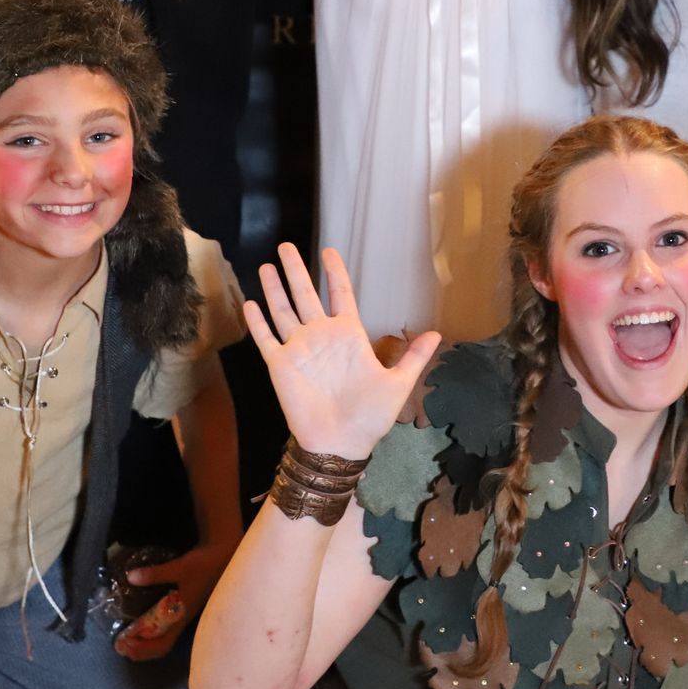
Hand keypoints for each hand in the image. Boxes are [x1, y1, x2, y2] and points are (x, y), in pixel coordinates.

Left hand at [112, 540, 234, 660]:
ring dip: (143, 641)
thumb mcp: (179, 568)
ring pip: (162, 638)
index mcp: (182, 616)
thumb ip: (155, 574)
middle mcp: (182, 620)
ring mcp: (183, 614)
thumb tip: (130, 577)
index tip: (125, 641)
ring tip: (126, 636)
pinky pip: (165, 626)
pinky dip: (150, 629)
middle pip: (161, 646)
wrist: (224, 555)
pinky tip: (141, 621)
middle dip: (139, 649)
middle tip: (120, 643)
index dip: (143, 649)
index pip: (163, 645)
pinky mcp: (183, 606)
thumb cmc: (204, 564)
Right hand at [242, 244, 439, 459]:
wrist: (341, 443)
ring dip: (274, 288)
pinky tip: (251, 302)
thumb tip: (437, 333)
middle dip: (296, 270)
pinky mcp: (280, 365)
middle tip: (286, 245)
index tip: (329, 250)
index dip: (334, 272)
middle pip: (306, 294)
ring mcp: (299, 349)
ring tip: (266, 265)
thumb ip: (413, 356)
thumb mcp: (398, 383)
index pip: (340, 294)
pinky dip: (257, 321)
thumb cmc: (371, 416)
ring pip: (283, 310)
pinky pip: (266, 338)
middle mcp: (321, 336)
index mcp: (349, 335)